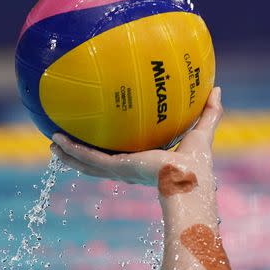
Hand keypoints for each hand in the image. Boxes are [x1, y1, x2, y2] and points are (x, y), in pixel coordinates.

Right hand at [50, 87, 222, 185]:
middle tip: (67, 141)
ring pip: (87, 164)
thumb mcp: (202, 132)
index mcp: (146, 163)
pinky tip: (57, 140)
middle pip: (100, 162)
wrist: (190, 181)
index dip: (114, 149)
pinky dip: (72, 151)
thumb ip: (209, 112)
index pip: (126, 156)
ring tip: (52, 143)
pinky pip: (88, 159)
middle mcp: (130, 169)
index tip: (103, 140)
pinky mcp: (116, 168)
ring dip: (69, 155)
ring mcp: (121, 171)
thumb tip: (216, 89)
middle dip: (83, 154)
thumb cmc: (199, 164)